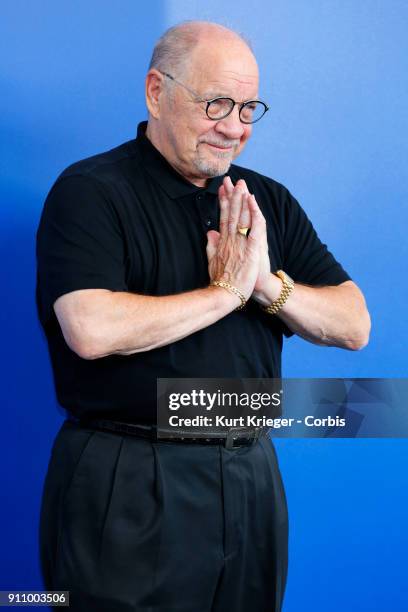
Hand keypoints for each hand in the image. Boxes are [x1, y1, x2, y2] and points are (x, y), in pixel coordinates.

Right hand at [206, 178, 264, 301]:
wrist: (225, 295)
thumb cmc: (220, 282)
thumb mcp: (212, 261)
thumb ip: (211, 246)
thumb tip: (210, 232)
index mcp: (222, 242)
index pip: (223, 218)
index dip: (224, 202)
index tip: (223, 189)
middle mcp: (230, 240)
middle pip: (232, 214)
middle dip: (233, 196)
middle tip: (233, 180)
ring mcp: (240, 244)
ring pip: (242, 217)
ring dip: (242, 200)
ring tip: (243, 185)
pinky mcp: (250, 250)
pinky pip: (254, 229)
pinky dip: (254, 215)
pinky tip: (254, 204)